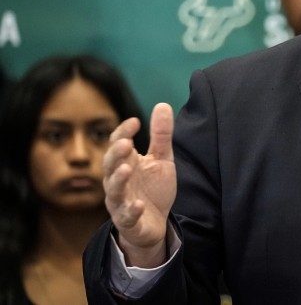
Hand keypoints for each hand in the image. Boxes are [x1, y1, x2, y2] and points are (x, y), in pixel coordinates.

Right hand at [103, 102, 176, 266]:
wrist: (155, 224)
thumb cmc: (153, 188)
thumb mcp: (162, 159)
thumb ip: (161, 135)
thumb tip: (162, 104)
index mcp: (126, 162)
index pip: (118, 143)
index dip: (124, 132)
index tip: (136, 121)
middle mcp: (118, 181)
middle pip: (110, 165)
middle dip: (116, 154)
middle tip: (125, 143)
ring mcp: (120, 201)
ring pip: (114, 190)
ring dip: (118, 179)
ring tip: (127, 169)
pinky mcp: (128, 221)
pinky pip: (127, 216)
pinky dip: (132, 210)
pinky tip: (140, 205)